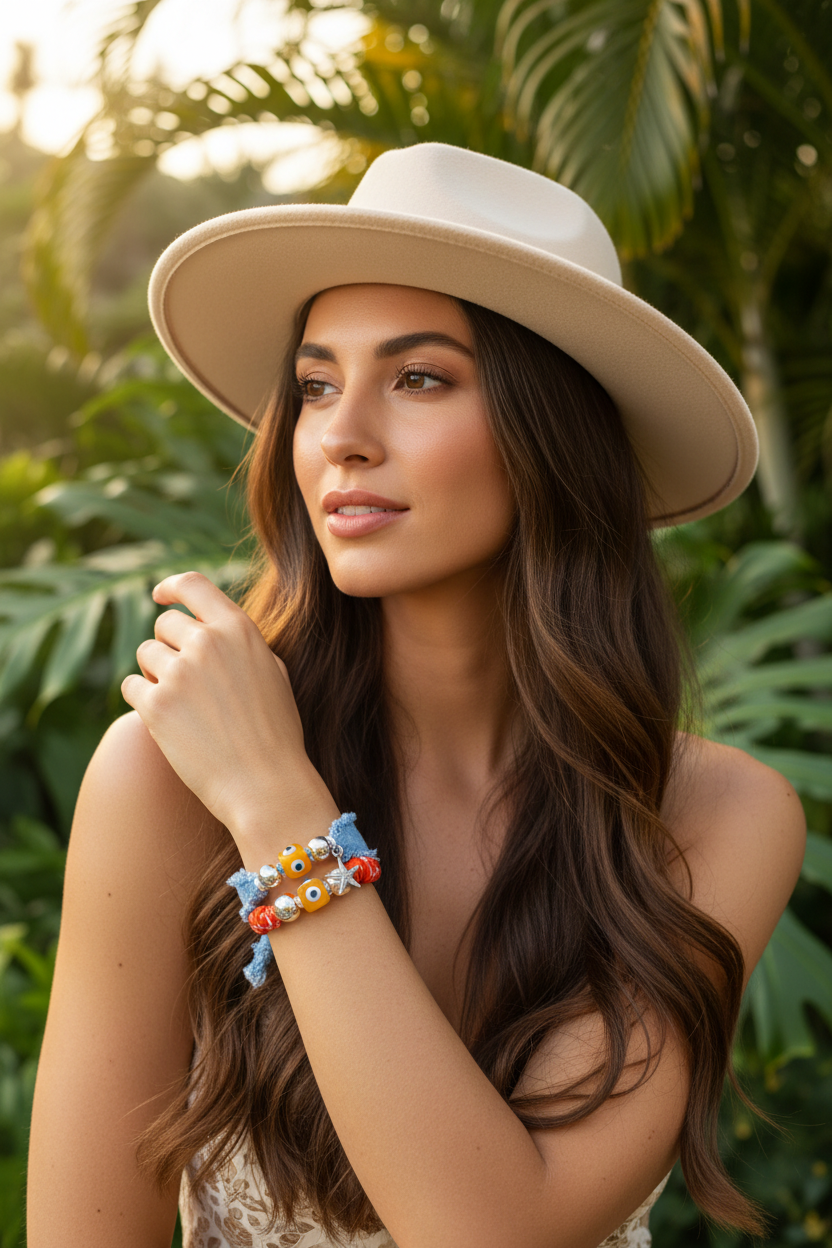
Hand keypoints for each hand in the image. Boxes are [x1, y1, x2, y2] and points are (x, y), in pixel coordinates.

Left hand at [121, 571, 316, 834]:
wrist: (266, 784)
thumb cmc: (275, 733)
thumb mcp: (272, 672)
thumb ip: (239, 642)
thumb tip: (208, 625)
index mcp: (238, 629)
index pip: (193, 584)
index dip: (171, 587)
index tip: (160, 596)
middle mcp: (206, 643)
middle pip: (164, 623)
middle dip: (168, 645)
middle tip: (184, 679)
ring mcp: (179, 673)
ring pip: (145, 654)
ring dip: (155, 674)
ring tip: (182, 705)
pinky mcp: (155, 705)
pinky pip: (131, 685)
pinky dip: (142, 699)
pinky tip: (165, 720)